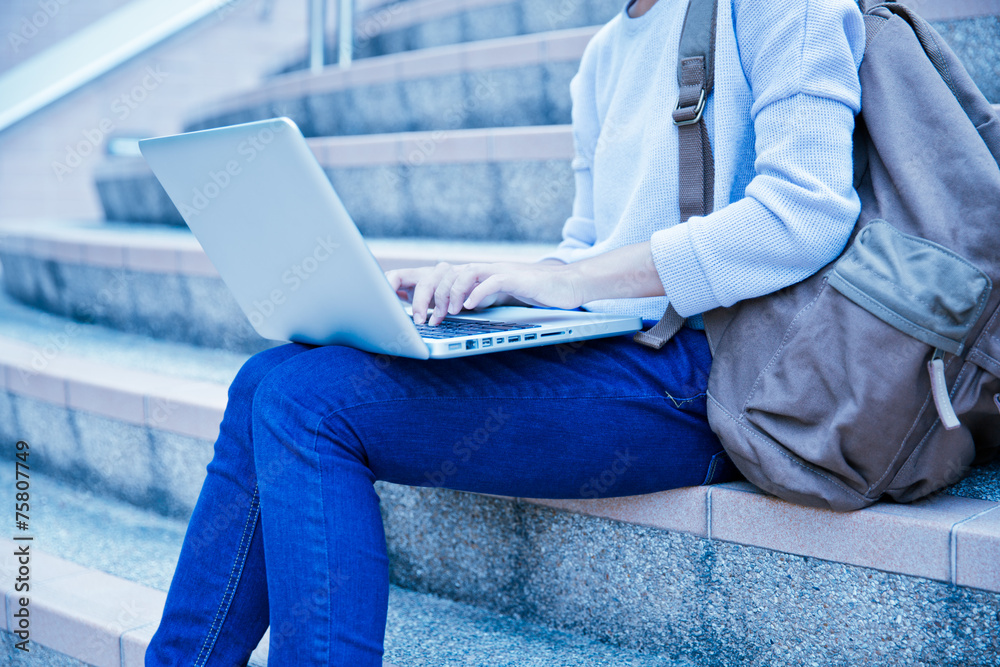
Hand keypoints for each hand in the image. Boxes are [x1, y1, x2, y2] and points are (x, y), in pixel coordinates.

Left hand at [386, 261, 582, 324]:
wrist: (565, 286)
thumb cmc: (530, 296)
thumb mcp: (495, 301)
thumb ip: (472, 301)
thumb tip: (447, 313)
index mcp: (472, 277)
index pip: (436, 275)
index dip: (413, 283)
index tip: (396, 301)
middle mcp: (481, 270)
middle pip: (444, 274)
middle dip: (428, 295)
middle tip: (422, 319)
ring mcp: (498, 271)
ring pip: (464, 274)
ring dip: (450, 294)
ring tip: (445, 315)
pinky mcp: (516, 278)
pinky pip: (493, 281)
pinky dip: (478, 293)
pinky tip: (469, 307)